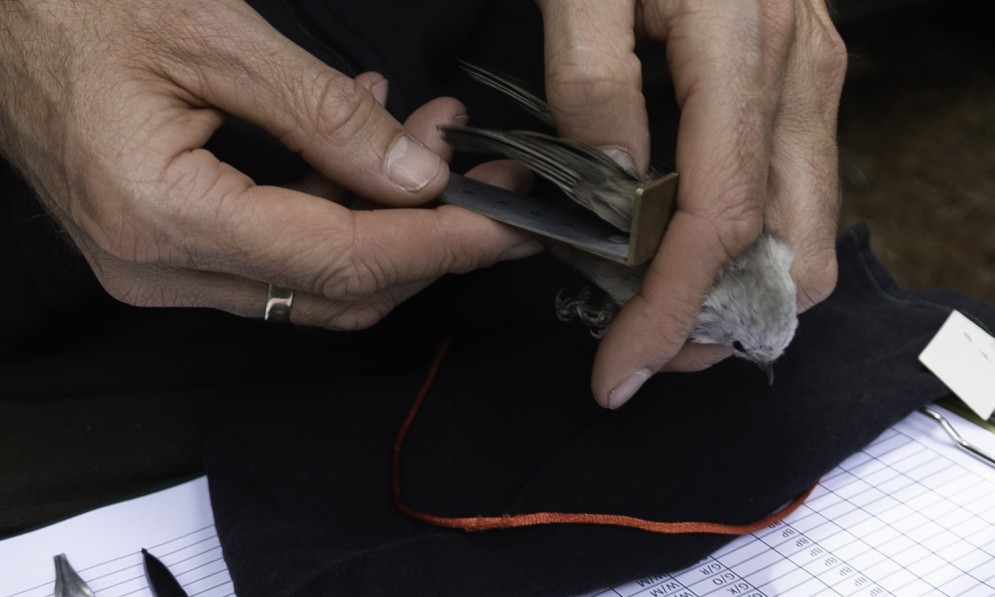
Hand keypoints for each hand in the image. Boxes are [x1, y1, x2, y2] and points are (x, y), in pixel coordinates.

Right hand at [0, 0, 538, 329]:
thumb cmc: (74, 4)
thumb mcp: (215, 34)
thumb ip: (324, 115)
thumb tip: (417, 177)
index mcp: (163, 215)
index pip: (342, 261)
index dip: (441, 245)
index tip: (509, 221)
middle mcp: (158, 267)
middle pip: (337, 292)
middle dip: (427, 242)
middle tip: (481, 173)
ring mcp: (158, 269)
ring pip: (314, 287)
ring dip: (386, 225)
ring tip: (428, 139)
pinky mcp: (164, 253)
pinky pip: (276, 258)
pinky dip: (334, 215)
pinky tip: (360, 149)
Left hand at [537, 0, 846, 406]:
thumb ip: (594, 82)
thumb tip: (617, 185)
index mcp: (740, 50)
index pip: (716, 221)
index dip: (669, 311)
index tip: (618, 369)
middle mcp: (797, 75)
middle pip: (788, 253)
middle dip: (714, 325)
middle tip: (638, 347)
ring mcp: (812, 78)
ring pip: (804, 232)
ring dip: (735, 293)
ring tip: (654, 307)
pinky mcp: (804, 79)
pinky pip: (794, 190)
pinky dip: (744, 244)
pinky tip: (681, 245)